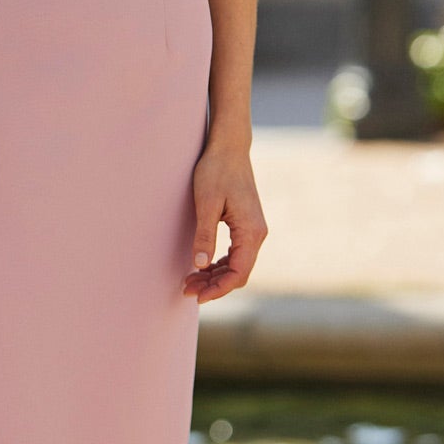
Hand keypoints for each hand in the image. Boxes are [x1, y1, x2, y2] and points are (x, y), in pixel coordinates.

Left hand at [181, 140, 266, 302]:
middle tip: (187, 289)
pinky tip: (202, 267)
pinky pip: (235, 253)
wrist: (229, 147)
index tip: (198, 296)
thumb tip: (200, 265)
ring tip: (190, 281)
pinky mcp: (246, 225)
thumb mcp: (206, 203)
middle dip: (214, 285)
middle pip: (239, 272)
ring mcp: (253, 229)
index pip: (239, 272)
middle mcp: (257, 233)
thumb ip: (204, 235)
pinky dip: (219, 263)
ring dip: (215, 276)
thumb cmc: (216, 170)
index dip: (219, 289)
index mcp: (251, 231)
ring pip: (237, 264)